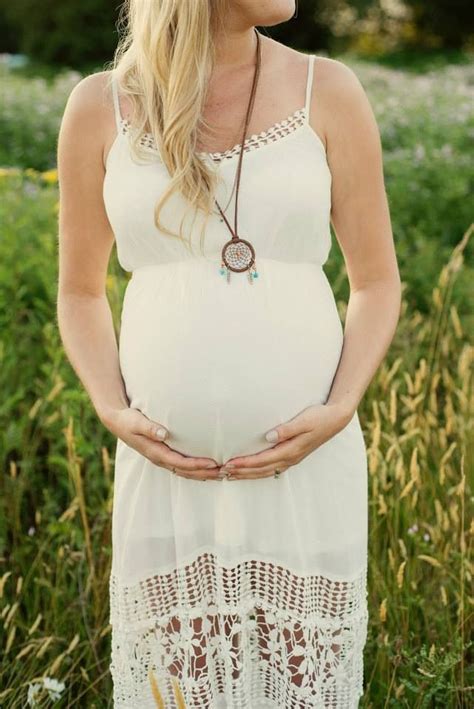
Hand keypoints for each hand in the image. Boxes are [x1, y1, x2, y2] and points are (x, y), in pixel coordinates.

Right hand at [101, 407, 222, 480]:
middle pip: (186, 471)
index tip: (213, 464)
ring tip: (221, 474)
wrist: (117, 421)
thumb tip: (163, 434)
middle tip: (225, 472)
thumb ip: (149, 428)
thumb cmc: (128, 419)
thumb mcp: (136, 421)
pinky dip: (196, 469)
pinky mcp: (163, 455)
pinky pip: (182, 466)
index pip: (180, 463)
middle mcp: (159, 459)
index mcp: (155, 452)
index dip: (197, 465)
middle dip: (205, 473)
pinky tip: (207, 469)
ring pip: (185, 471)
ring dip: (203, 474)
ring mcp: (161, 458)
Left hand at [221, 402, 352, 479]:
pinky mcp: (292, 456)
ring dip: (247, 474)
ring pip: (264, 471)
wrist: (335, 420)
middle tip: (221, 473)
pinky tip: (248, 472)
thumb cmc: (318, 417)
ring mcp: (291, 459)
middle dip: (240, 472)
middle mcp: (290, 458)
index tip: (228, 464)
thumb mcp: (304, 420)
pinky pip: (270, 468)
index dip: (244, 464)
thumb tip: (269, 436)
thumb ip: (287, 429)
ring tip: (229, 475)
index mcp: (290, 450)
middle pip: (260, 470)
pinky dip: (257, 471)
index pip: (262, 460)